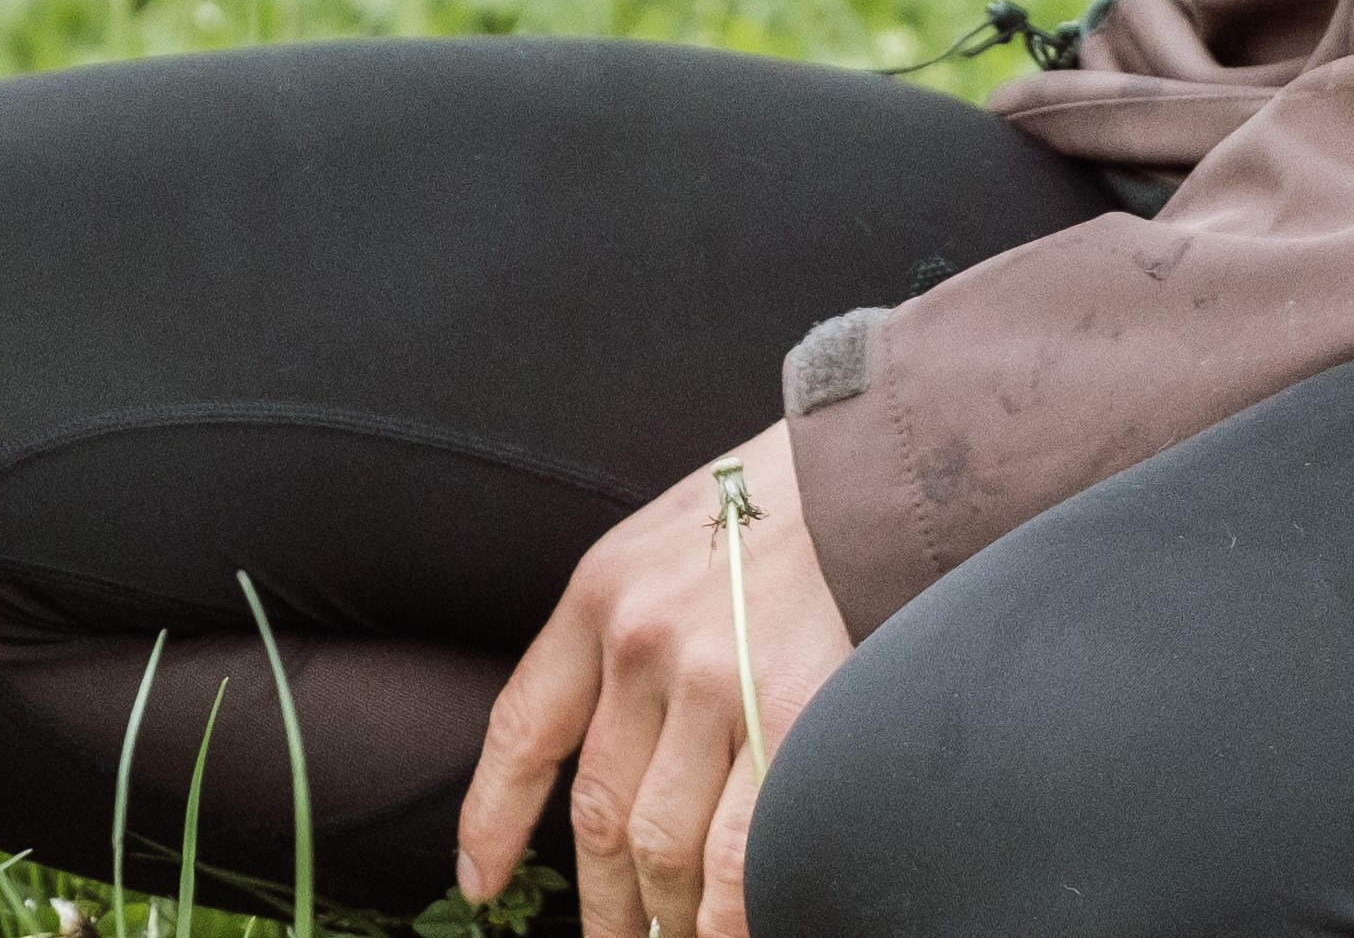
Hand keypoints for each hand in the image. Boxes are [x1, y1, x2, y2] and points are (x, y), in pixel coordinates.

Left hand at [458, 422, 849, 937]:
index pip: (524, 727)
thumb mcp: (661, 541)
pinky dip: (731, 915)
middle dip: (608, 903)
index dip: (494, 820)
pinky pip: (743, 852)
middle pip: (604, 814)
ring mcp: (717, 681)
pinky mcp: (794, 712)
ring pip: (667, 849)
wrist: (871, 463)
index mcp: (600, 594)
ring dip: (670, 920)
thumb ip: (625, 632)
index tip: (483, 882)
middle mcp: (643, 642)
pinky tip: (727, 933)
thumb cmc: (773, 507)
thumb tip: (622, 751)